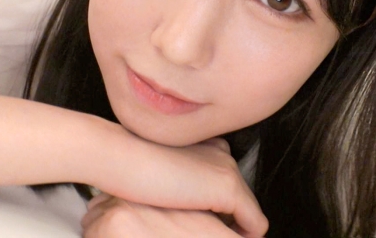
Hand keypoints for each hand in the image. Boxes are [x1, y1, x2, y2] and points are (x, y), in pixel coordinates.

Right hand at [89, 131, 266, 236]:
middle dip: (226, 219)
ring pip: (248, 212)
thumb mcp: (156, 172)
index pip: (223, 182)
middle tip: (210, 233)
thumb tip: (175, 198)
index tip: (206, 222)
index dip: (216, 208)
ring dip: (233, 228)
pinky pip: (255, 224)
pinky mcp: (228, 189)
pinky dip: (244, 237)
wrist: (121, 156)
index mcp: (207, 147)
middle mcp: (222, 155)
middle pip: (239, 197)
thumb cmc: (127, 168)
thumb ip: (174, 181)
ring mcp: (228, 170)